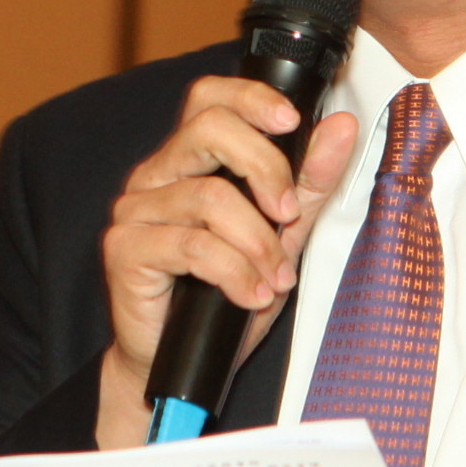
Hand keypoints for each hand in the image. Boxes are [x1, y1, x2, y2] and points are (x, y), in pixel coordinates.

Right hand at [94, 78, 359, 444]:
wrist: (180, 368)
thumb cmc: (225, 299)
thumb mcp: (283, 237)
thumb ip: (310, 183)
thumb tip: (341, 126)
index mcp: (188, 160)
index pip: (210, 98)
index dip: (251, 98)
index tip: (293, 123)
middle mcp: (156, 175)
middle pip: (208, 128)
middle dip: (265, 167)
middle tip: (291, 214)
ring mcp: (135, 209)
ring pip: (210, 197)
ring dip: (258, 242)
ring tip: (275, 279)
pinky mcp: (124, 248)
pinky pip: (192, 245)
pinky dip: (234, 272)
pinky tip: (251, 295)